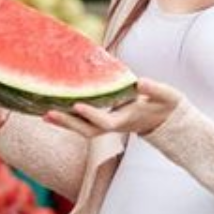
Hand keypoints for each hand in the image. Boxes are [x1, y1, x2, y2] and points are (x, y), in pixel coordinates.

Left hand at [44, 78, 180, 137]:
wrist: (169, 120)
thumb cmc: (167, 105)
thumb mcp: (167, 95)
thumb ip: (154, 90)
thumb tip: (140, 82)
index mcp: (128, 120)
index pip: (106, 121)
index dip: (92, 115)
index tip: (77, 105)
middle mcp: (116, 125)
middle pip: (88, 130)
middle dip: (69, 123)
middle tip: (48, 113)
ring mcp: (111, 125)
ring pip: (84, 129)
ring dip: (65, 123)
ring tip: (45, 114)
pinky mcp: (107, 121)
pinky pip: (85, 123)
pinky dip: (70, 119)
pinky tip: (56, 111)